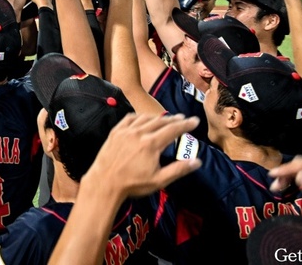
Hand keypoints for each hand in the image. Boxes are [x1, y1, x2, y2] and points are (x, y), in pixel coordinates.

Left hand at [82, 113, 200, 200]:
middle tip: (183, 118)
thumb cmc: (133, 184)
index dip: (185, 124)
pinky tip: (144, 118)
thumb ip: (178, 169)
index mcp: (151, 144)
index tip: (195, 120)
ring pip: (145, 118)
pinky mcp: (115, 132)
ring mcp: (126, 131)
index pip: (173, 130)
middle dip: (174, 119)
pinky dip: (140, 116)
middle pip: (160, 122)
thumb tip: (197, 161)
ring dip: (158, 117)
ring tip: (166, 118)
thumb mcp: (159, 180)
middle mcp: (139, 133)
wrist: (105, 182)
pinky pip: (129, 118)